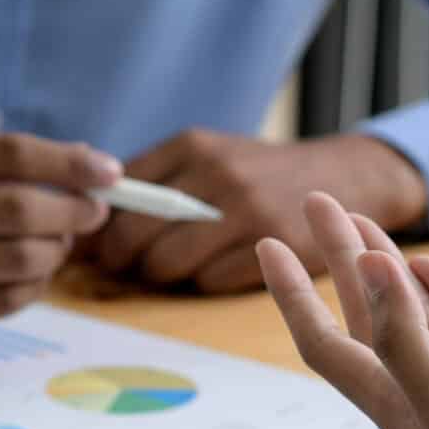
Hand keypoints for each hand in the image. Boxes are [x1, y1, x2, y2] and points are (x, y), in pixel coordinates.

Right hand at [0, 133, 118, 344]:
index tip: (109, 171)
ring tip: (58, 243)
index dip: (70, 162)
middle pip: (22, 209)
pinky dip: (35, 286)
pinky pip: (7, 300)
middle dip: (75, 211)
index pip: (9, 153)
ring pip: (22, 259)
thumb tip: (86, 167)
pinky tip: (32, 275)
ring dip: (57, 252)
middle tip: (94, 211)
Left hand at [88, 130, 428, 293]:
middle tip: (125, 267)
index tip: (94, 242)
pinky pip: (206, 282)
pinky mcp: (274, 246)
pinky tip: (218, 268)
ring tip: (173, 267)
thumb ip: (154, 176)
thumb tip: (83, 215)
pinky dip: (204, 283)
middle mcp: (217, 173)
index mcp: (194, 145)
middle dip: (120, 259)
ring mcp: (247, 211)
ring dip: (160, 275)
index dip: (97, 225)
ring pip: (164, 264)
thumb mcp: (211, 153)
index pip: (116, 192)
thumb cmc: (262, 173)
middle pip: (132, 235)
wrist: (345, 176)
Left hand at [258, 193, 428, 428]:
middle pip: (369, 315)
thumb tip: (371, 265)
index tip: (269, 245)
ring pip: (420, 315)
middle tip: (319, 201)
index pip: (327, 343)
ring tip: (365, 223)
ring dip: (388, 270)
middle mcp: (427, 395)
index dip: (294, 295)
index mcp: (396, 408)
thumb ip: (407, 340)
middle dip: (341, 259)